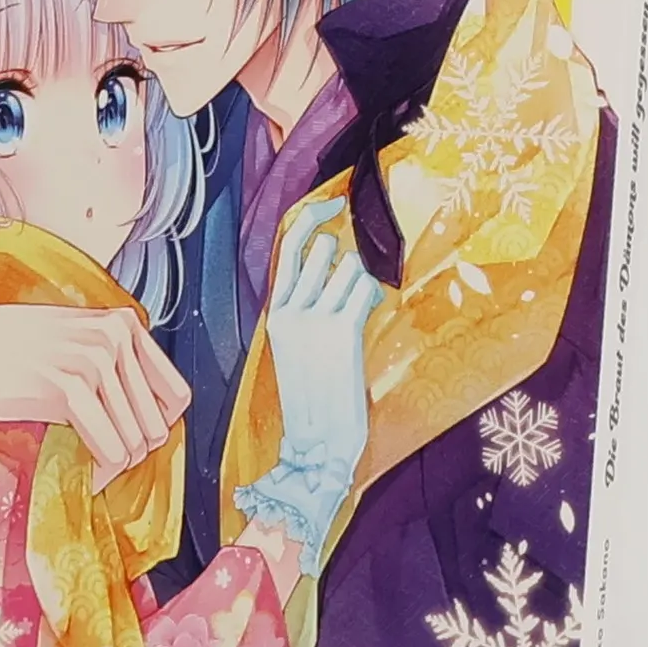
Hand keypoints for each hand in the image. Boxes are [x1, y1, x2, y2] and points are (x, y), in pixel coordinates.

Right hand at [0, 303, 190, 493]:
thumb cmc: (24, 351)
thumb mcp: (82, 341)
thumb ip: (122, 364)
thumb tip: (158, 419)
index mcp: (125, 324)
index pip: (176, 396)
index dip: (157, 424)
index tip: (132, 436)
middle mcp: (115, 337)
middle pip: (156, 424)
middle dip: (134, 449)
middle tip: (105, 458)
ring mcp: (93, 361)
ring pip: (135, 441)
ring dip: (115, 464)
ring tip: (93, 468)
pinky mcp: (68, 389)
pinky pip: (111, 449)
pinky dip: (101, 471)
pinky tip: (87, 474)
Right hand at [232, 202, 379, 577]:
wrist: (318, 440)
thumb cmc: (313, 397)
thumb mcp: (296, 347)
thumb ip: (305, 308)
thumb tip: (332, 265)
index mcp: (275, 315)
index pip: (288, 248)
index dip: (311, 219)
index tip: (331, 206)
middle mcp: (290, 311)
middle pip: (322, 252)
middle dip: (345, 258)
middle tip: (353, 280)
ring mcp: (316, 318)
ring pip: (348, 267)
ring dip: (362, 281)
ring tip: (359, 310)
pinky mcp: (342, 328)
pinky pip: (365, 288)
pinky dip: (372, 295)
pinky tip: (369, 313)